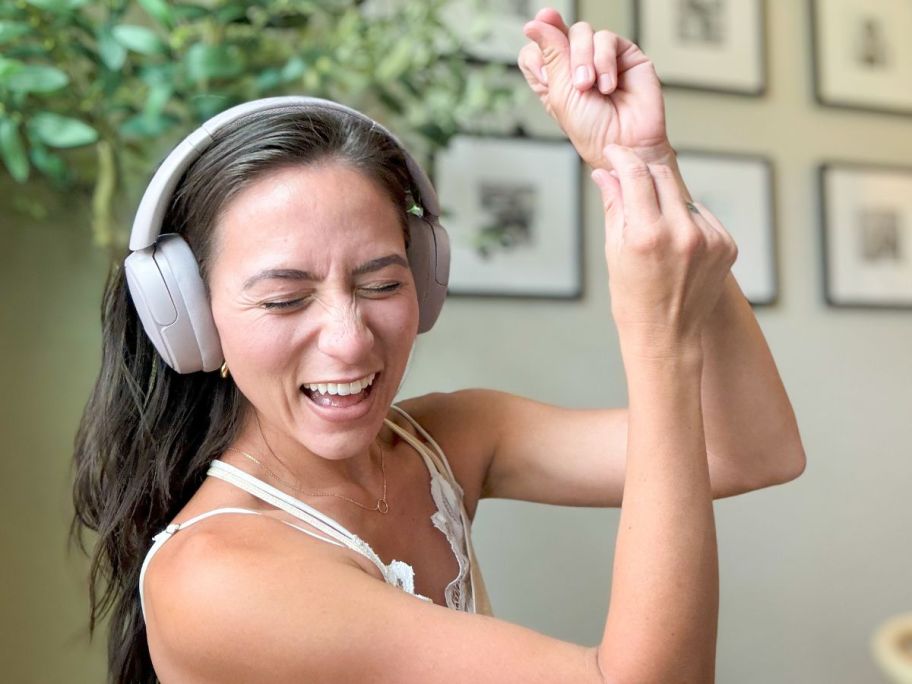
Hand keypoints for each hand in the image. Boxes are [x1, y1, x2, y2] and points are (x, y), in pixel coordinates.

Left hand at [519, 9, 670, 169]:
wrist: (625, 143)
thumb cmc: (593, 131)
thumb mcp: (560, 94)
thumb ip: (550, 55)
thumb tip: (534, 24)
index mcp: (554, 79)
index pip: (535, 49)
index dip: (536, 52)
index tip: (542, 68)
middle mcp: (575, 65)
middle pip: (559, 33)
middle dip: (566, 56)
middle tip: (578, 84)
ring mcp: (599, 58)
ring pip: (582, 32)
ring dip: (585, 60)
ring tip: (591, 87)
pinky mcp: (623, 54)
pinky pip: (607, 39)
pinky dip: (604, 61)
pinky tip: (608, 85)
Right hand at [592, 145, 738, 355]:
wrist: (666, 335)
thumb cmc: (633, 298)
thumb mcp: (614, 250)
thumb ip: (614, 205)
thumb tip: (606, 173)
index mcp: (647, 235)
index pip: (636, 175)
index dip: (623, 158)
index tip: (616, 154)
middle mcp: (682, 233)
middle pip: (662, 176)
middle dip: (644, 172)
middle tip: (630, 178)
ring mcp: (709, 239)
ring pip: (683, 195)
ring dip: (665, 198)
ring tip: (653, 226)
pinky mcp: (727, 245)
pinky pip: (702, 215)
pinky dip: (686, 219)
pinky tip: (675, 243)